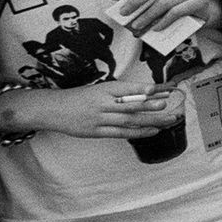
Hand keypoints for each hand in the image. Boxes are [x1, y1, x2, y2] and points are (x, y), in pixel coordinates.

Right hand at [0, 83, 184, 139]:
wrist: (52, 109)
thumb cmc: (78, 97)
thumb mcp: (99, 89)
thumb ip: (119, 92)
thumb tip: (146, 93)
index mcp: (104, 89)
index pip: (129, 89)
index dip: (147, 89)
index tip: (163, 89)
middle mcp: (103, 103)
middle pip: (132, 105)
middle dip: (153, 105)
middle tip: (170, 104)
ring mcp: (100, 119)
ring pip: (130, 120)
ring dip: (151, 120)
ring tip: (169, 119)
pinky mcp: (97, 132)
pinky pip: (121, 133)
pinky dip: (138, 132)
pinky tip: (152, 131)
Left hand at [98, 0, 221, 38]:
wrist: (202, 16)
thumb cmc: (173, 6)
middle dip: (136, 1)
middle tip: (123, 14)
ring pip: (165, 2)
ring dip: (148, 16)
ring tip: (136, 27)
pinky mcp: (200, 2)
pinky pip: (178, 12)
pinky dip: (164, 22)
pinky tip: (155, 29)